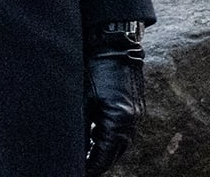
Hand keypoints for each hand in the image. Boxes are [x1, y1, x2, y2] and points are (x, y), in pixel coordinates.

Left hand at [84, 25, 146, 174]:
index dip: (90, 167)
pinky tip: (98, 136)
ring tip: (87, 155)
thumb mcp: (83, 101)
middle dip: (99, 163)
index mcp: (118, 121)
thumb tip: (74, 150)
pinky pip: (125, 131)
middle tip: (81, 167)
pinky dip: (113, 138)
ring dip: (106, 151)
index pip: (104, 157)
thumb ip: (81, 129)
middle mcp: (131, 121)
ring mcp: (136, 114)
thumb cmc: (96, 70)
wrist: (115, 45)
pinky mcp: (136, 107)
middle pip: (115, 154)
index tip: (76, 171)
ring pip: (122, 143)